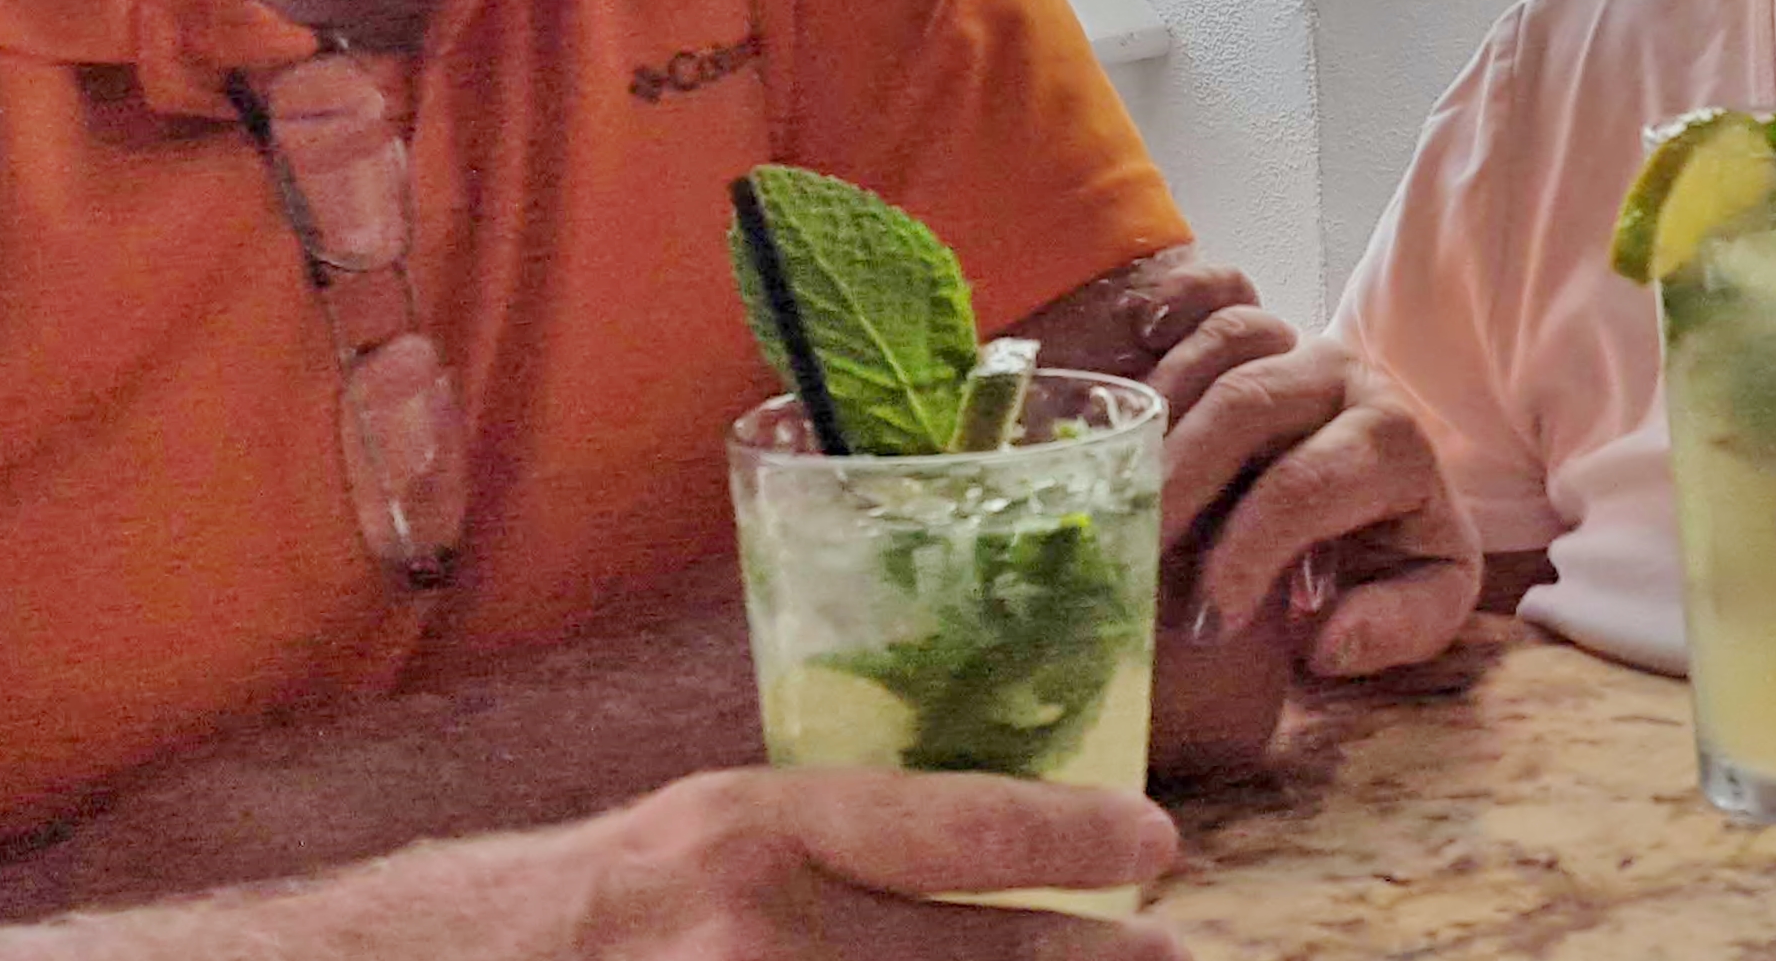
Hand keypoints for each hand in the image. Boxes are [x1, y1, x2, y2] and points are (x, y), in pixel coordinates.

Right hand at [523, 764, 1179, 958]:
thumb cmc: (607, 899)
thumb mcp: (715, 828)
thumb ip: (838, 844)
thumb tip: (1000, 858)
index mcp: (753, 836)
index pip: (954, 829)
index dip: (1073, 838)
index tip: (1156, 842)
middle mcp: (759, 935)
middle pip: (980, 960)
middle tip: (1168, 957)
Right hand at [1142, 307, 1478, 684]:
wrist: (1383, 502)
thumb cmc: (1389, 553)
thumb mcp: (1419, 601)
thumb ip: (1394, 626)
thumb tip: (1328, 637)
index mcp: (1395, 444)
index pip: (1307, 488)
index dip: (1247, 552)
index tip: (1206, 618)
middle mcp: (1346, 378)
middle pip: (1248, 404)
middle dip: (1181, 482)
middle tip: (1135, 552)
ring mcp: (1297, 340)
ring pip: (1226, 340)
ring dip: (1162, 407)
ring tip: (1121, 484)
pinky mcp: (1257, 324)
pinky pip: (1215, 285)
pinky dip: (1177, 297)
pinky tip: (1141, 334)